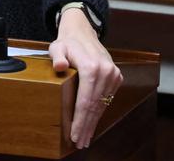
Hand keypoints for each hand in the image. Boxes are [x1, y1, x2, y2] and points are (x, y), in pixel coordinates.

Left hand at [49, 7, 122, 148]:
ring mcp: (113, 74)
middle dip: (87, 127)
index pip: (85, 101)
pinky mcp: (116, 77)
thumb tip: (59, 66)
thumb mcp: (57, 47)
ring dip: (94, 123)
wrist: (82, 32)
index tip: (74, 134)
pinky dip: (100, 112)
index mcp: (92, 67)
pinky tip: (93, 122)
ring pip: (102, 105)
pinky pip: (107, 99)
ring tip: (86, 137)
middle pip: (95, 106)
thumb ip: (58, 57)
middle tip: (80, 142)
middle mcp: (106, 71)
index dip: (80, 120)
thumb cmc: (68, 42)